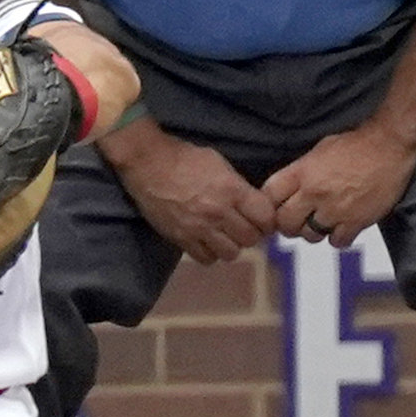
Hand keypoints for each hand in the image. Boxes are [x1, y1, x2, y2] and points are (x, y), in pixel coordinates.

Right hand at [101, 118, 281, 269]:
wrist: (148, 163)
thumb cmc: (185, 158)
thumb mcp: (219, 163)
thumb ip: (238, 186)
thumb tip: (253, 203)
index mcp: (232, 190)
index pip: (266, 218)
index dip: (267, 220)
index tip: (262, 219)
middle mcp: (219, 212)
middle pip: (250, 238)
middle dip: (250, 233)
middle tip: (242, 226)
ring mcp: (200, 228)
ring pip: (231, 253)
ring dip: (230, 245)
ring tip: (223, 235)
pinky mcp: (182, 239)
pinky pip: (206, 259)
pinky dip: (210, 253)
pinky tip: (206, 241)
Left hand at [256, 118, 415, 248]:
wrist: (390, 145)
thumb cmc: (357, 144)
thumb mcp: (320, 149)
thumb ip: (302, 171)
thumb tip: (289, 188)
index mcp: (303, 171)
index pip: (270, 195)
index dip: (270, 204)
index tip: (276, 207)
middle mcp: (315, 192)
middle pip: (286, 222)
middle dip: (289, 224)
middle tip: (298, 221)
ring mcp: (335, 209)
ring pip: (310, 236)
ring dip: (314, 232)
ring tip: (322, 222)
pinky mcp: (356, 221)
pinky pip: (337, 242)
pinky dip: (338, 237)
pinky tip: (343, 226)